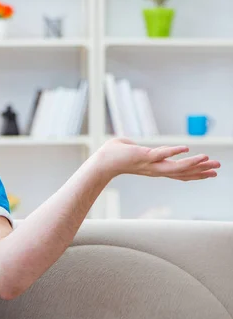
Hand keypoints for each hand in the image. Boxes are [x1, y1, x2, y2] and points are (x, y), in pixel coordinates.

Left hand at [96, 138, 220, 180]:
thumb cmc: (113, 156)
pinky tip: (187, 149)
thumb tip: (135, 146)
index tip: (210, 172)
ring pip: (176, 167)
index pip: (179, 172)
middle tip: (218, 169)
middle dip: (201, 171)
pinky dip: (174, 152)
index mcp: (155, 168)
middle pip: (182, 172)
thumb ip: (138, 149)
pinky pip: (162, 154)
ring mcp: (151, 165)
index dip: (195, 172)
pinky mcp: (144, 157)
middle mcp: (155, 169)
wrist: (101, 163)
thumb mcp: (131, 151)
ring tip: (209, 160)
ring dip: (193, 164)